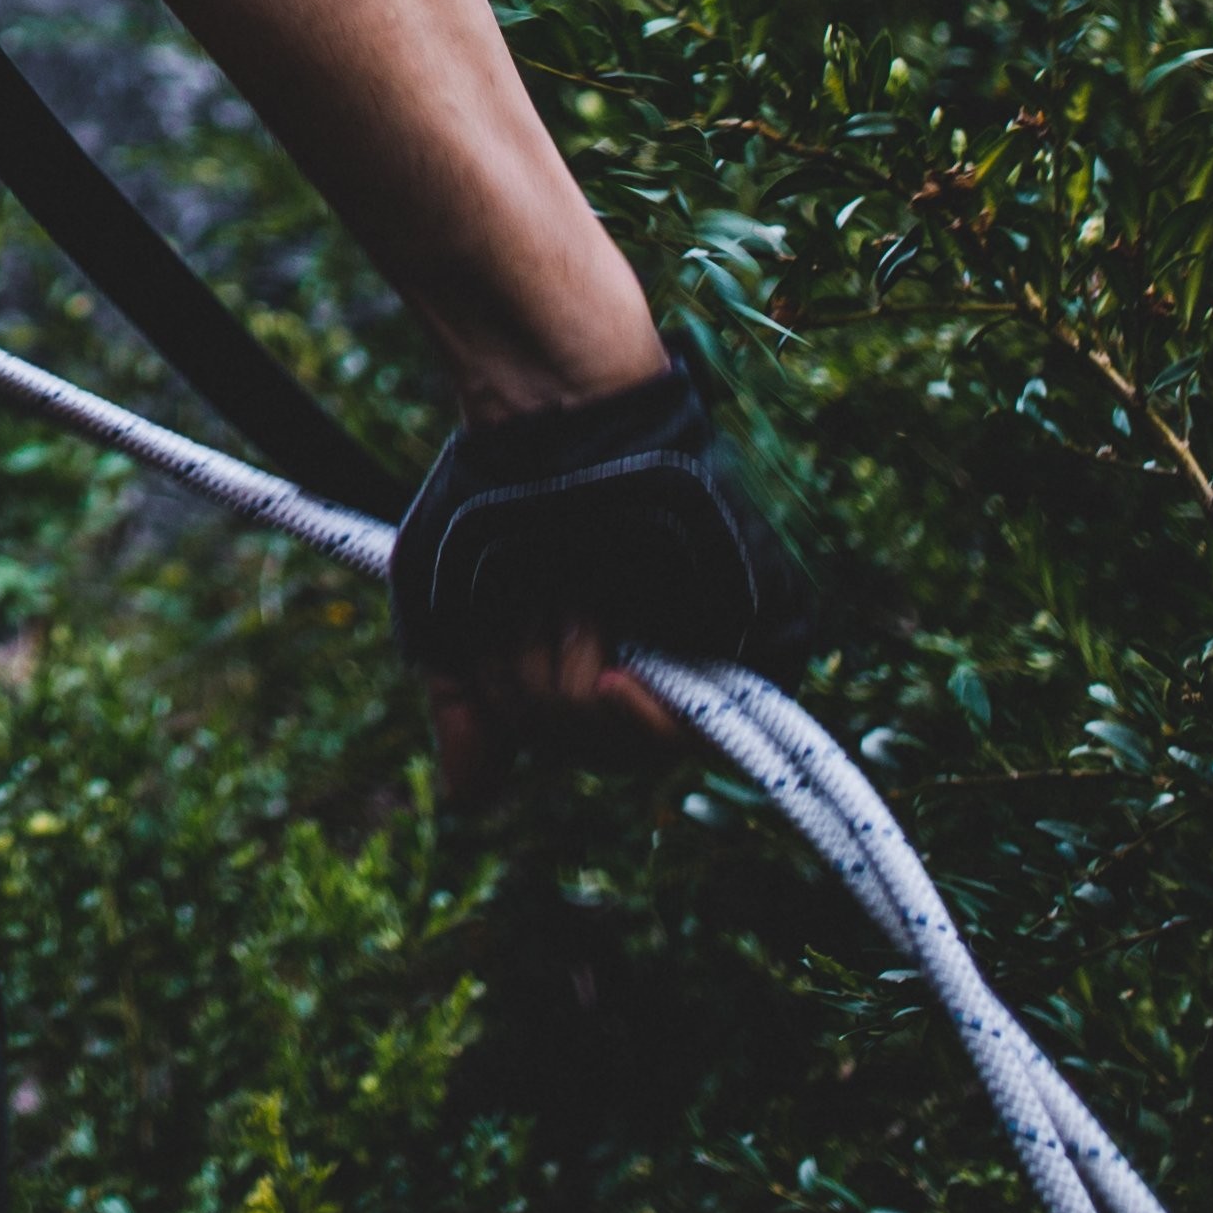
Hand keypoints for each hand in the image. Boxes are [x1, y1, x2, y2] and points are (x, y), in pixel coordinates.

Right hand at [392, 367, 809, 798]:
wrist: (552, 411)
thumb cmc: (495, 493)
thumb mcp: (450, 611)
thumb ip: (466, 707)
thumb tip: (472, 802)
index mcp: (606, 645)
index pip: (581, 737)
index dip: (530, 715)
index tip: (497, 652)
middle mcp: (665, 648)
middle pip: (608, 750)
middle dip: (546, 691)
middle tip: (538, 600)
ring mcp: (714, 639)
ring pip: (650, 743)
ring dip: (580, 681)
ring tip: (571, 593)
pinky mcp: (762, 626)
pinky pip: (718, 722)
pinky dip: (653, 707)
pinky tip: (624, 652)